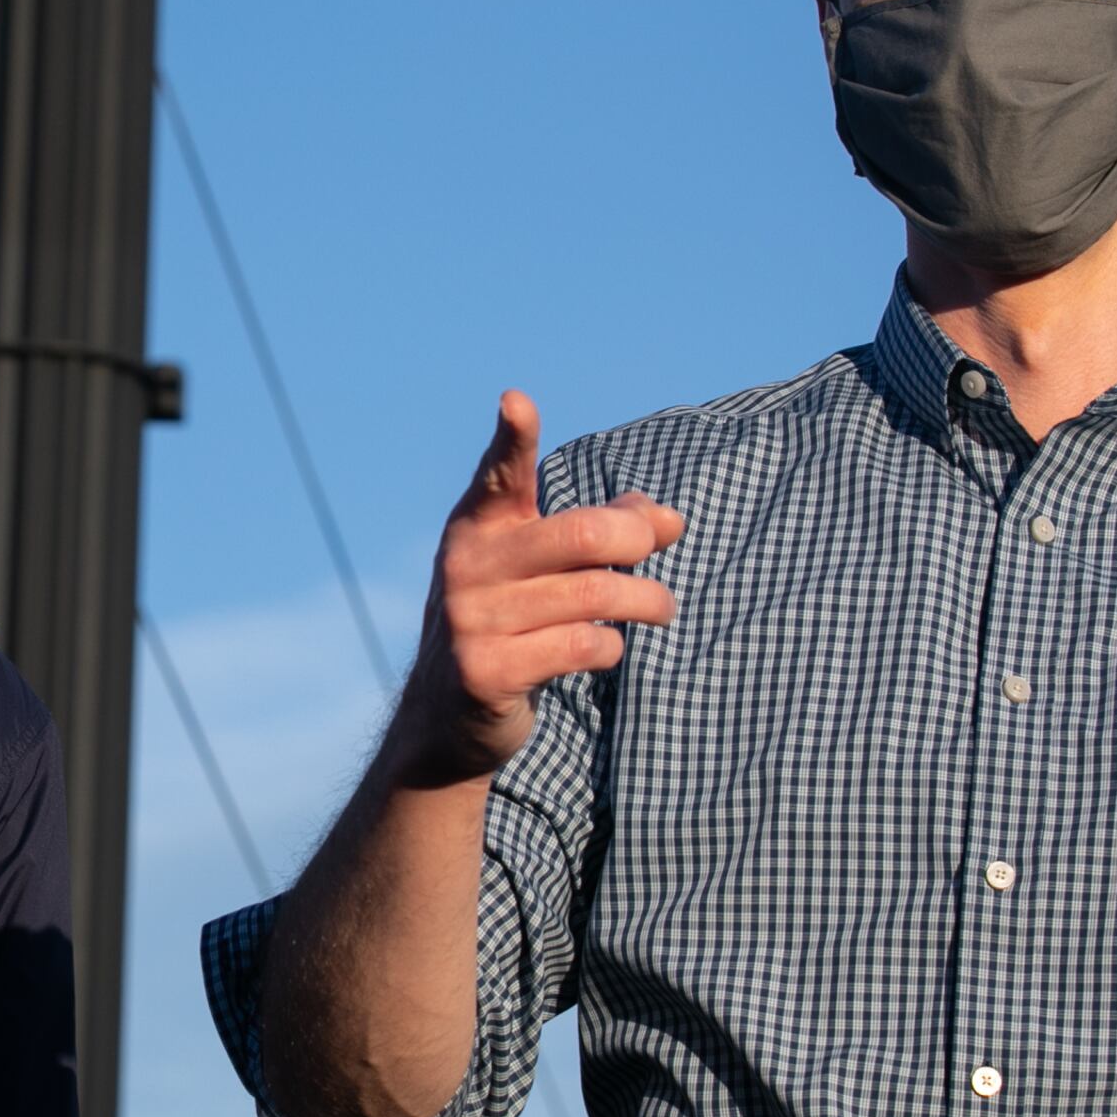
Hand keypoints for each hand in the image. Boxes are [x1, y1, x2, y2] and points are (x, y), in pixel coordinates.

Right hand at [391, 392, 680, 786]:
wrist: (446, 715)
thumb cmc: (512, 620)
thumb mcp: (544, 568)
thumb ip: (603, 532)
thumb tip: (670, 517)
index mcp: (477, 525)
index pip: (499, 473)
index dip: (512, 438)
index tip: (517, 401)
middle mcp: (466, 565)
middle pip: (583, 535)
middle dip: (637, 540)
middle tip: (658, 550)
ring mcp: (471, 619)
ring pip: (595, 595)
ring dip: (645, 601)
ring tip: (661, 606)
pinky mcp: (486, 671)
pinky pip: (580, 646)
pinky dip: (610, 647)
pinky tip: (605, 649)